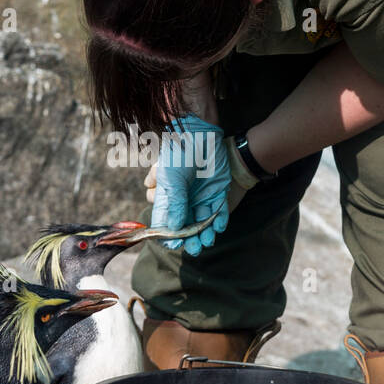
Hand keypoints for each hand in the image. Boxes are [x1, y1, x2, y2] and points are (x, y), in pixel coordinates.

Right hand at [148, 114, 230, 254]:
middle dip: (189, 237)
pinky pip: (218, 210)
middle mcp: (183, 200)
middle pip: (185, 225)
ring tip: (207, 242)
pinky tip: (218, 227)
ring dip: (205, 233)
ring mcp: (200, 196)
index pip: (165, 221)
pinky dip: (219, 219)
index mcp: (166, 197)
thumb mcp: (172, 178)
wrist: (202, 134)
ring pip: (202, 220)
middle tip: (194, 248)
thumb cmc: (179, 154)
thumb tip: (173, 229)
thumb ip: (174, 204)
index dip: (170, 235)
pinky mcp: (217, 192)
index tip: (175, 244)